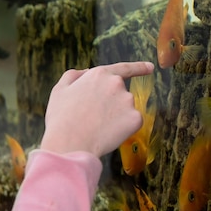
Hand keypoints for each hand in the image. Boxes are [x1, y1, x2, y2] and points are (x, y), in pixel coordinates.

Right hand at [40, 61, 154, 157]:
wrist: (70, 143)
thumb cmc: (61, 118)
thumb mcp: (60, 89)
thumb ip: (74, 75)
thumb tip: (86, 72)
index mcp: (99, 74)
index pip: (124, 68)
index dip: (139, 67)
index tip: (150, 67)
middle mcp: (117, 84)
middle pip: (120, 94)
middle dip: (112, 104)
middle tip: (94, 118)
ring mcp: (128, 101)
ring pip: (126, 110)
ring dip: (116, 117)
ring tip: (96, 127)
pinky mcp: (136, 119)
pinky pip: (131, 124)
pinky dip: (122, 130)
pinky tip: (107, 134)